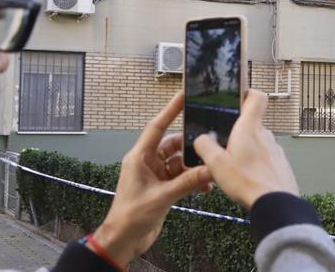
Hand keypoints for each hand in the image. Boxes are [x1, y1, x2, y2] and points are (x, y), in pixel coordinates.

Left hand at [94, 92, 212, 265]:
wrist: (124, 239)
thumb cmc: (131, 215)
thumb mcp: (162, 197)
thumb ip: (188, 182)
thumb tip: (210, 169)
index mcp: (139, 158)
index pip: (156, 127)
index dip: (170, 110)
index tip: (182, 96)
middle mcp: (147, 163)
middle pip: (173, 145)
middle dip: (191, 145)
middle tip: (210, 141)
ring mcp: (155, 176)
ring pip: (179, 162)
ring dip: (194, 167)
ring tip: (210, 169)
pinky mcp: (162, 188)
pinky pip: (181, 177)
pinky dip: (192, 180)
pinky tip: (205, 187)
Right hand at [192, 89, 298, 209]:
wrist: (275, 203)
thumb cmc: (247, 182)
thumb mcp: (216, 164)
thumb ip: (205, 146)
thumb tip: (201, 139)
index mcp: (249, 128)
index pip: (256, 97)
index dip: (248, 93)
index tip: (238, 97)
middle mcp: (265, 135)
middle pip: (252, 123)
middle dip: (238, 132)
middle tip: (225, 146)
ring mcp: (275, 149)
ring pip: (258, 142)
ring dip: (247, 150)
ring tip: (235, 168)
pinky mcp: (280, 164)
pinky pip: (266, 158)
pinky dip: (257, 164)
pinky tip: (247, 179)